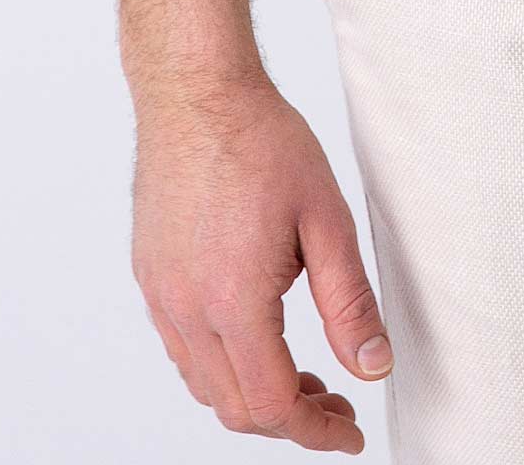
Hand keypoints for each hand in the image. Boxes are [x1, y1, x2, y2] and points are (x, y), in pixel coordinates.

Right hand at [131, 71, 390, 449]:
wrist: (196, 92)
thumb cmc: (262, 141)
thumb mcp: (327, 218)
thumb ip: (350, 302)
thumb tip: (373, 366)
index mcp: (234, 300)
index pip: (273, 404)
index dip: (316, 430)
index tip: (349, 432)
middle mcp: (187, 309)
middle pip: (236, 407)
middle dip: (291, 418)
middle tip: (336, 402)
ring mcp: (162, 295)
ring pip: (205, 386)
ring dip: (254, 395)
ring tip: (303, 374)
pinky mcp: (151, 277)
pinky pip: (183, 350)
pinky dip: (222, 366)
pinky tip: (257, 337)